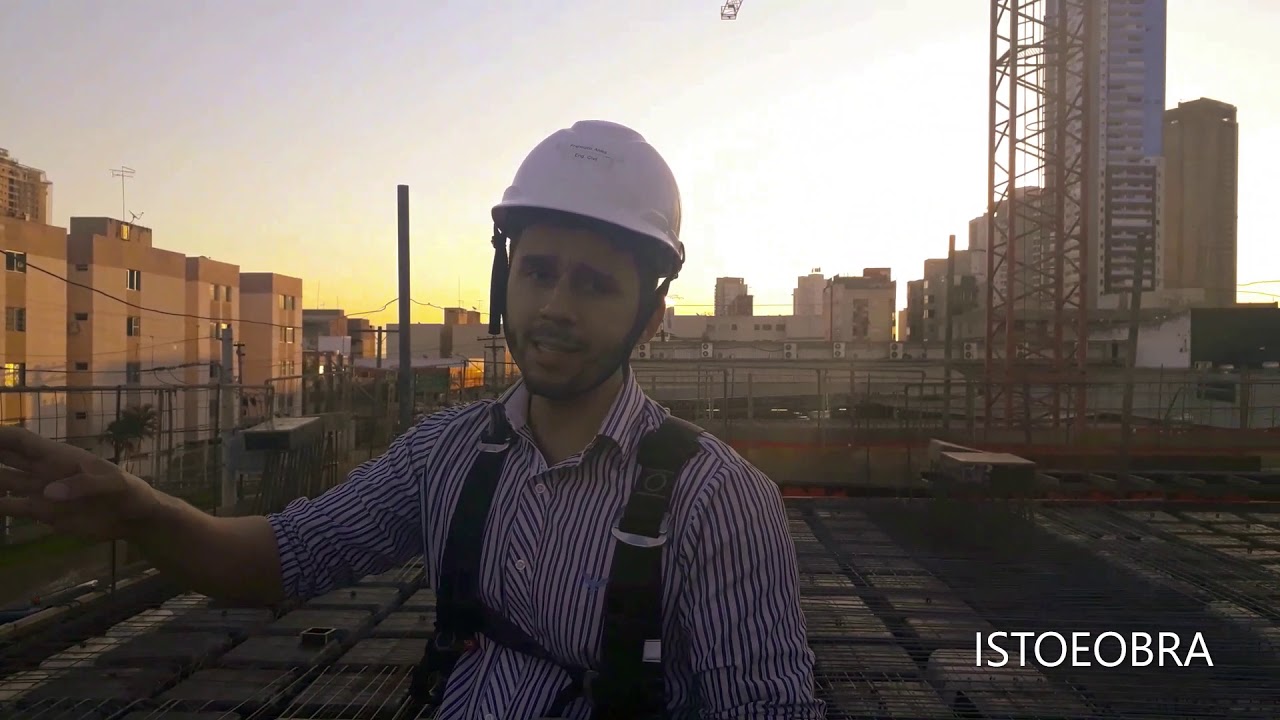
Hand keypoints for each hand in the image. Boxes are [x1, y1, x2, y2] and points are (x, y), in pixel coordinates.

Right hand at [0, 426, 159, 541]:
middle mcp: (44, 471)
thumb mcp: (116, 486)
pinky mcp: (43, 513)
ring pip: (3, 481)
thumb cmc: (130, 494)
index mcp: (59, 457)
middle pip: (4, 457)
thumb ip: (86, 485)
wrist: (135, 518)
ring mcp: (41, 491)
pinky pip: (13, 507)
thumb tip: (49, 493)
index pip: (20, 440)